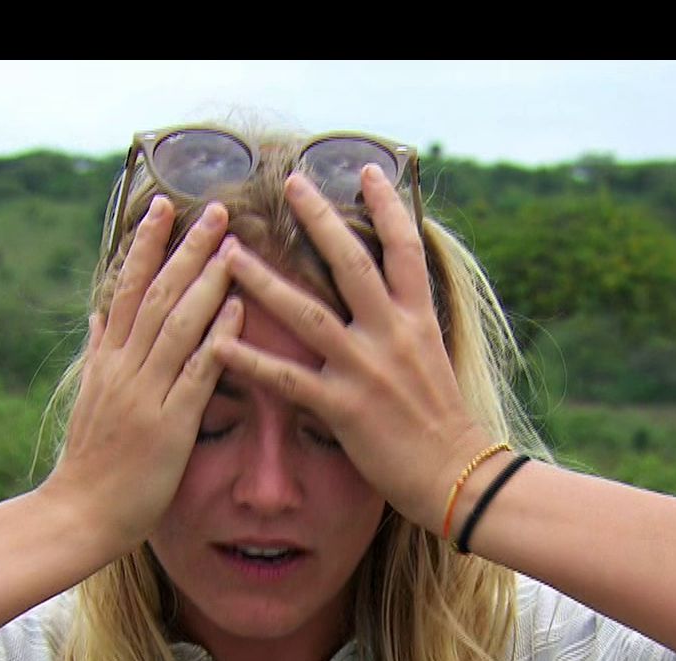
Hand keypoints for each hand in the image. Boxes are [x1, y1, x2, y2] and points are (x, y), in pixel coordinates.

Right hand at [40, 196, 243, 556]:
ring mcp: (146, 395)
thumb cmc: (89, 462)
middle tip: (216, 210)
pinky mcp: (168, 426)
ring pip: (177, 325)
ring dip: (207, 281)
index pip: (129, 288)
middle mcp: (124, 369)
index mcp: (107, 360)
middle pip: (157, 295)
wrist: (78, 514)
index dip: (147, 244)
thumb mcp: (87, 397)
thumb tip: (100, 312)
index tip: (165, 205)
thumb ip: (98, 352)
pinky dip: (216, 339)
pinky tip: (236, 310)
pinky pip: (195, 373)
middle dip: (187, 249)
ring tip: (233, 245)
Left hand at [213, 167, 496, 531]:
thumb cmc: (444, 423)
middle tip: (290, 184)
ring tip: (229, 254)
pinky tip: (218, 343)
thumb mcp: (434, 359)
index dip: (387, 207)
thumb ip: (407, 326)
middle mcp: (392, 335)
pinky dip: (251, 361)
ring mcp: (366, 369)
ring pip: (307, 312)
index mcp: (418, 320)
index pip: (405, 249)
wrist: (457, 474)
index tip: (366, 171)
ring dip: (264, 281)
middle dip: (320, 220)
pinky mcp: (344, 408)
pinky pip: (287, 379)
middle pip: (352, 263)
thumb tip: (390, 299)